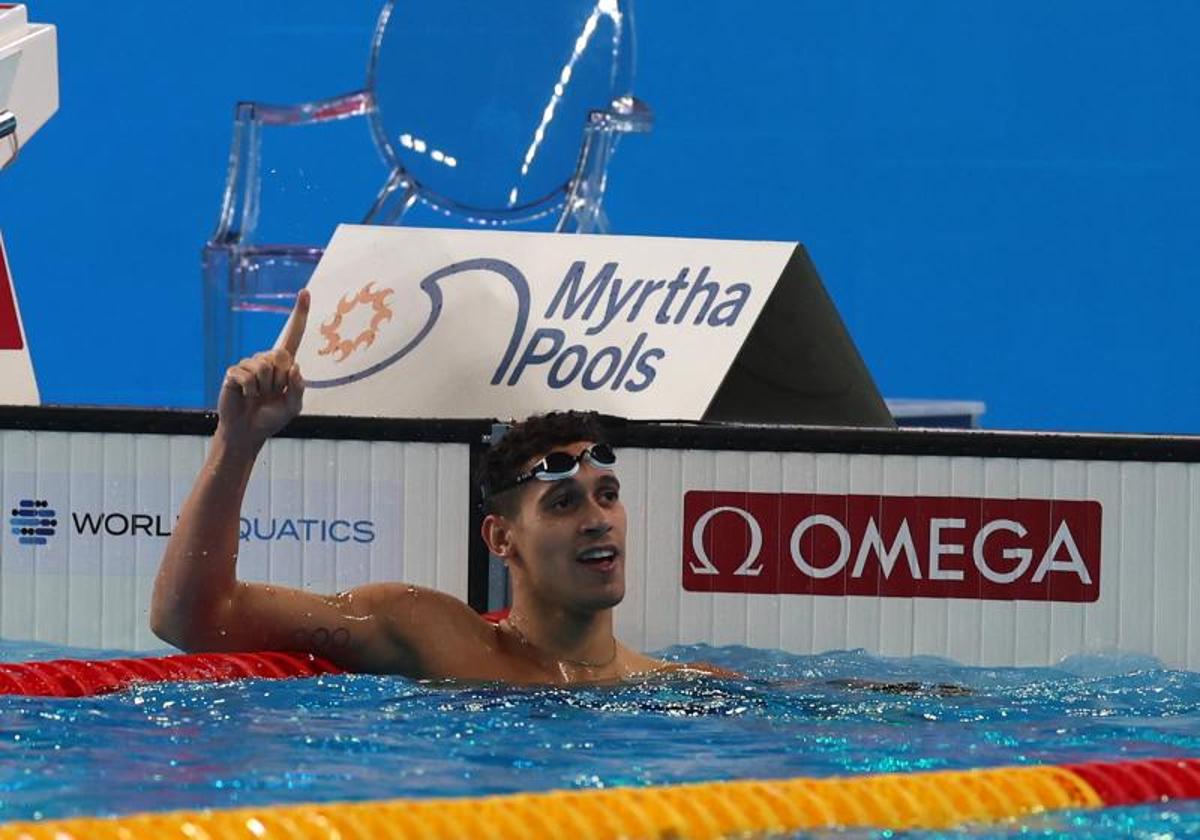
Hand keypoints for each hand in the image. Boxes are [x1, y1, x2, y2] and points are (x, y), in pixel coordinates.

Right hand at [216, 289, 309, 453]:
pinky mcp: (233, 372)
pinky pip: (247, 376)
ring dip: (263, 388)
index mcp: (285, 365)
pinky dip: (250, 391)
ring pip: (264, 368)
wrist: (247, 431)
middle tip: (271, 394)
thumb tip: (295, 367)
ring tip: (257, 397)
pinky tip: (245, 396)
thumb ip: (298, 389)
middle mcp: (266, 359)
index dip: (300, 314)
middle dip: (279, 380)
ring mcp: (249, 364)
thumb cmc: (271, 418)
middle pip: (281, 356)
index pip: (294, 335)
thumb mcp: (293, 407)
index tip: (305, 291)